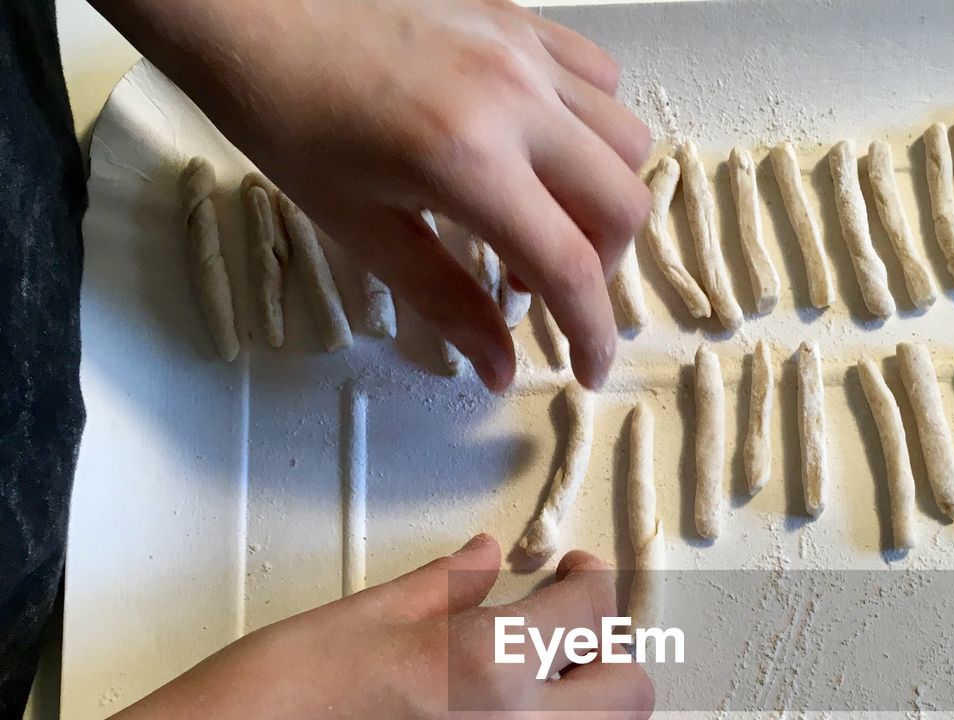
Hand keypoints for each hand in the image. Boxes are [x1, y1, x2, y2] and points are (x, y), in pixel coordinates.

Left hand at [101, 0, 652, 388]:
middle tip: (543, 289)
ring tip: (542, 218)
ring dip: (602, 199)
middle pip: (622, 206)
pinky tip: (541, 152)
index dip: (591, 334)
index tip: (589, 370)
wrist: (249, 8)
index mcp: (468, 161)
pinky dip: (591, 131)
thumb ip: (446, 302)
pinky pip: (600, 81)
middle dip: (599, 268)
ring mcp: (523, 51)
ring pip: (627, 142)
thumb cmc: (288, 115)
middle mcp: (514, 100)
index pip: (570, 269)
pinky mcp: (519, 19)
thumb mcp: (363, 230)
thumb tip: (499, 368)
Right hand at [167, 534, 652, 719]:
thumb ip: (451, 583)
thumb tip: (493, 554)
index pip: (597, 611)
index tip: (568, 578)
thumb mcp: (370, 610)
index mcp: (489, 661)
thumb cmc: (279, 687)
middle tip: (559, 650)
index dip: (592, 582)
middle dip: (609, 659)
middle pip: (634, 696)